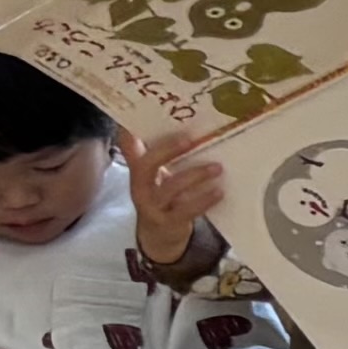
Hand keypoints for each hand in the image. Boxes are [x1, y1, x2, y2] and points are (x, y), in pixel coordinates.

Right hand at [127, 132, 223, 268]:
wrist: (160, 235)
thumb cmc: (162, 194)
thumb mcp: (156, 174)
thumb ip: (159, 150)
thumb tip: (178, 119)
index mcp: (137, 168)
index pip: (128, 145)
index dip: (130, 131)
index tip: (144, 113)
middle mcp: (140, 186)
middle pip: (146, 165)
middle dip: (168, 151)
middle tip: (190, 139)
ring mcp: (152, 205)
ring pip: (171, 188)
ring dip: (196, 175)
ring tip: (218, 168)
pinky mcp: (168, 222)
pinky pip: (186, 210)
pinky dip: (204, 200)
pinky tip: (219, 192)